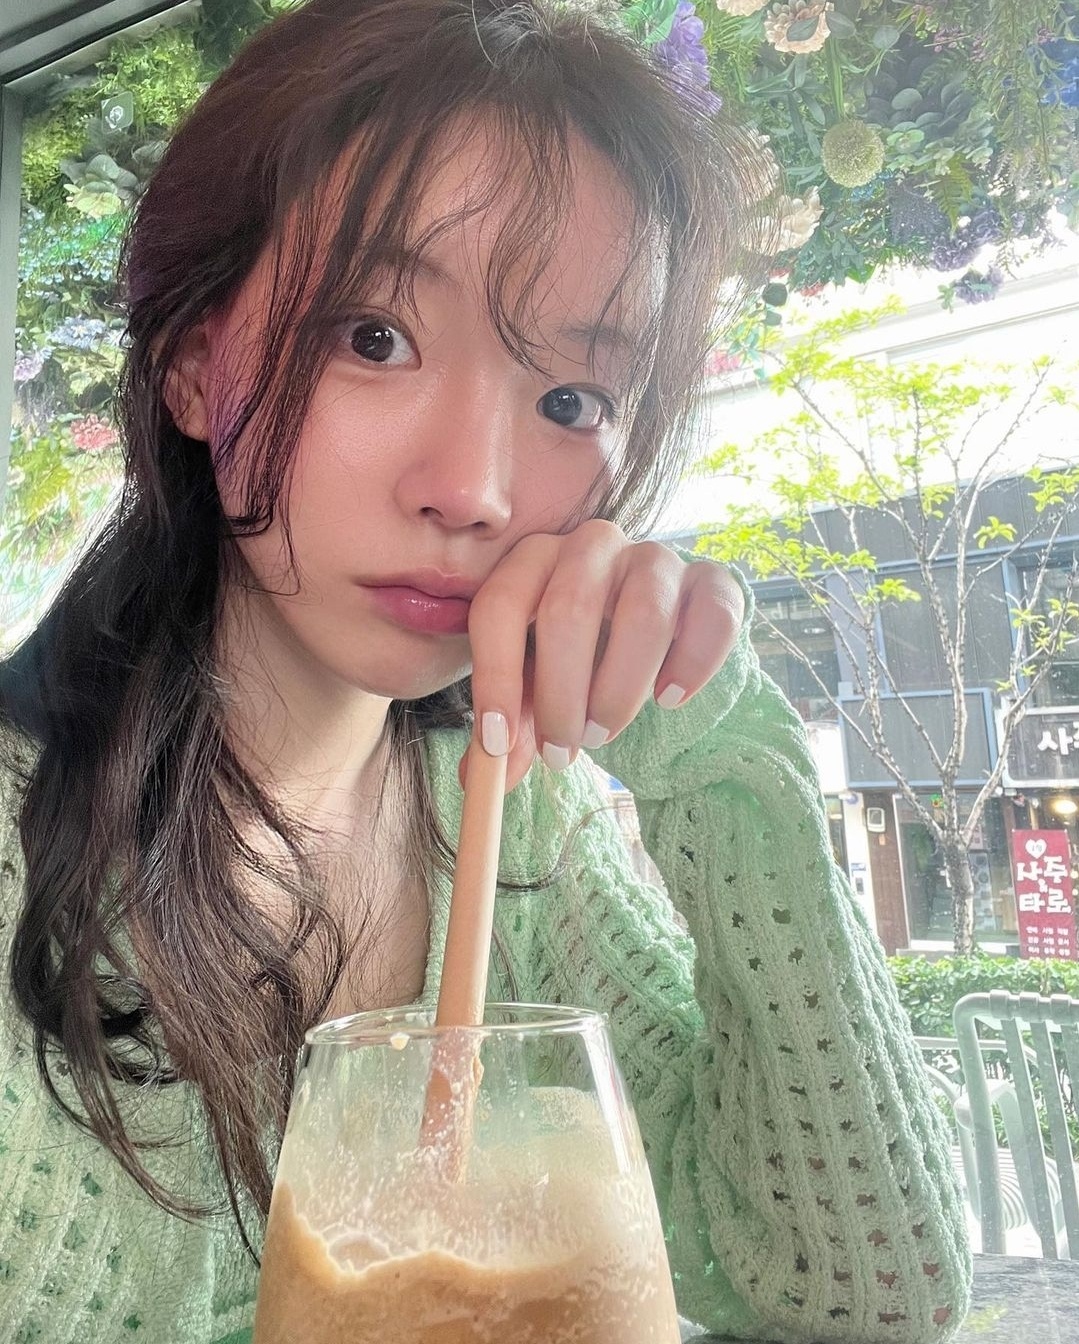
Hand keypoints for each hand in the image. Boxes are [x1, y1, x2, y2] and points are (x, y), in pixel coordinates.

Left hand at [462, 520, 744, 792]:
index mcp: (535, 558)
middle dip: (561, 694)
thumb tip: (480, 778)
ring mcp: (656, 558)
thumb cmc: (580, 655)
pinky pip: (713, 615)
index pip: (502, 603)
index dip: (495, 676)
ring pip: (644, 614)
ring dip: (620, 688)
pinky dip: (693, 664)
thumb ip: (511, 725)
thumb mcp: (536, 685)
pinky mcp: (711, 580)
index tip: (497, 744)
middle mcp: (593, 545)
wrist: (654, 628)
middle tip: (560, 753)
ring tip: (604, 734)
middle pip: (570, 608)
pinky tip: (670, 698)